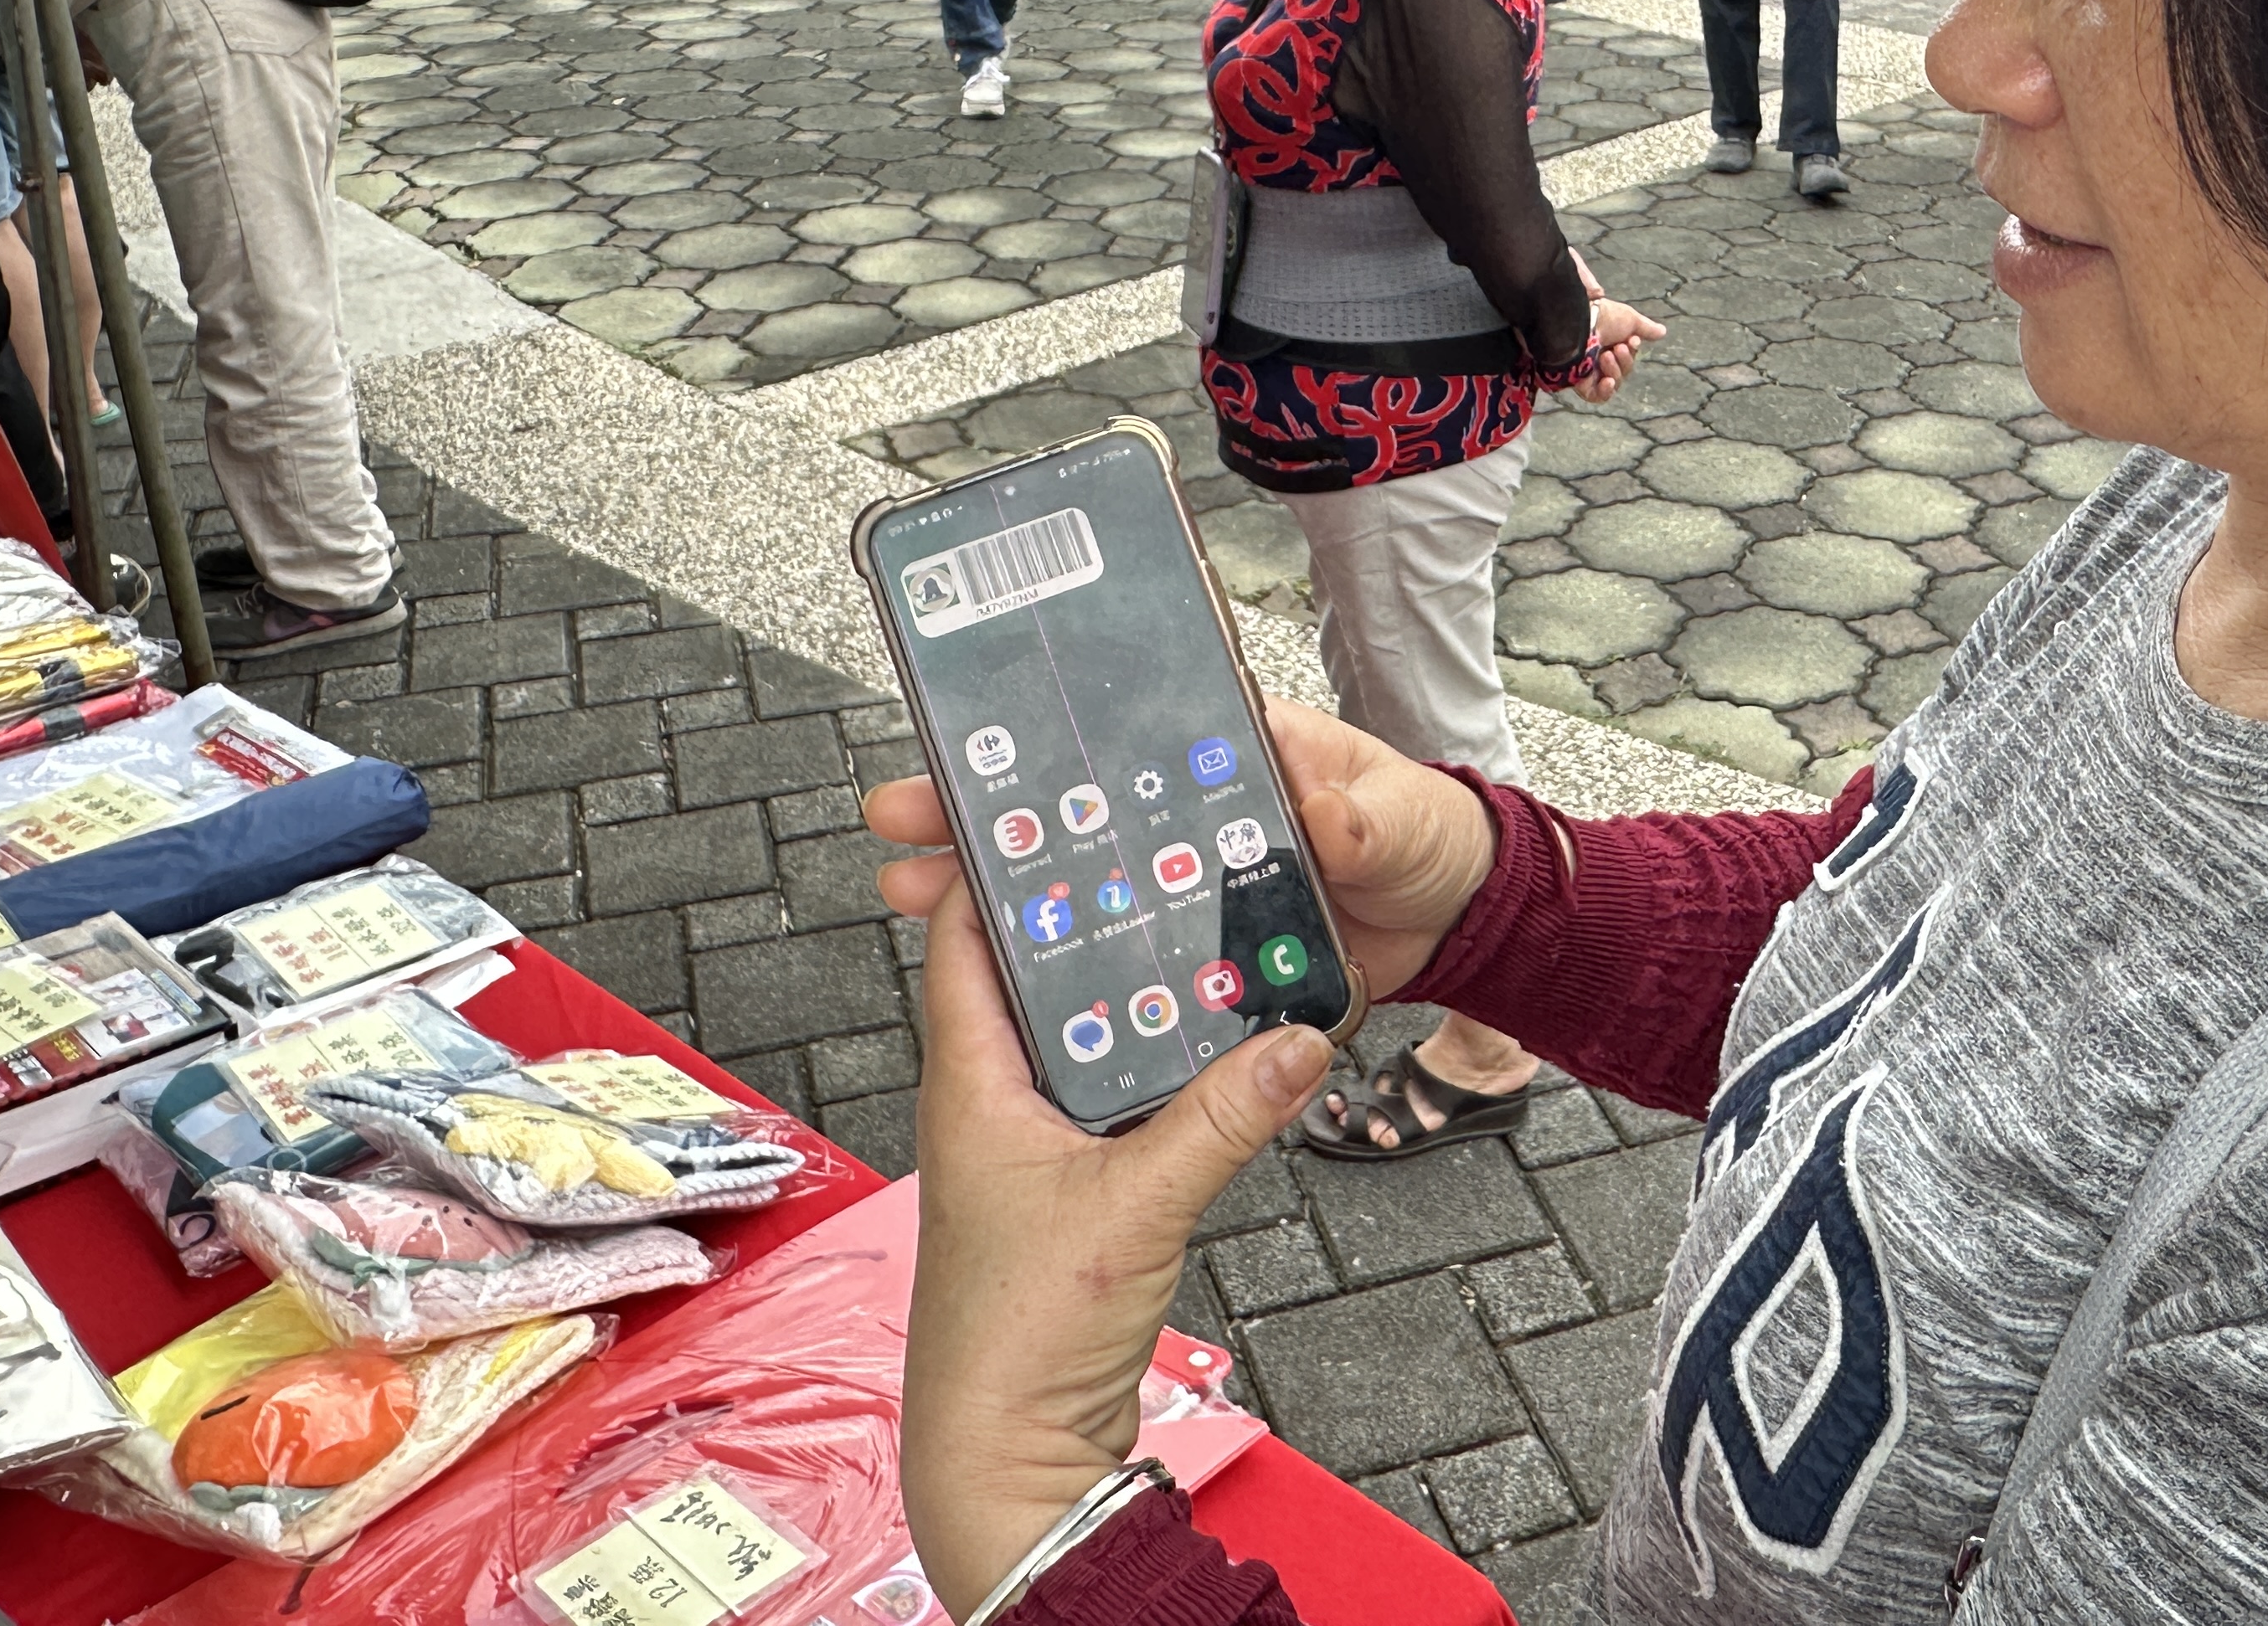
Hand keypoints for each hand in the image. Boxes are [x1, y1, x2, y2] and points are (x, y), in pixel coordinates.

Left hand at [863, 801, 1329, 1619]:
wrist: (1009, 1457)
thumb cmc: (1021, 1340)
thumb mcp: (1136, 1209)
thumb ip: (1223, 1118)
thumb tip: (1299, 1038)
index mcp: (969, 1086)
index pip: (968, 943)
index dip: (997, 870)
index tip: (1052, 809)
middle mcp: (988, 1105)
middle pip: (1034, 980)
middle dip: (1090, 919)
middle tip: (1155, 853)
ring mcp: (1027, 1150)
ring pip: (1078, 1038)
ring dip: (1130, 995)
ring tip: (1198, 933)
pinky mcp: (1068, 1191)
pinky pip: (1111, 1095)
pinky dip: (1154, 1063)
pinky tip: (1211, 1048)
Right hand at [867, 695, 1493, 1012]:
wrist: (1456, 916)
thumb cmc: (1427, 838)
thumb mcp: (1401, 817)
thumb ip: (1363, 816)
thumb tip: (1324, 813)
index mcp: (1234, 756)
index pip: (1122, 739)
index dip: (1040, 743)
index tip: (963, 747)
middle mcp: (1196, 817)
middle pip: (1073, 809)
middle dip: (979, 811)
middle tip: (898, 816)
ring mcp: (1191, 885)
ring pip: (1076, 881)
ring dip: (992, 886)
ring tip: (909, 887)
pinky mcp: (1202, 952)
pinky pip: (1120, 954)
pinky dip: (1059, 962)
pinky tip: (996, 975)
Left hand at [1573, 297, 1663, 403]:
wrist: (1580, 321)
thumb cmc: (1603, 317)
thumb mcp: (1629, 319)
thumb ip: (1645, 328)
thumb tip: (1663, 332)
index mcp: (1611, 345)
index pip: (1628, 358)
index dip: (1633, 352)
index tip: (1632, 340)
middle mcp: (1600, 360)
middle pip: (1624, 372)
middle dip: (1625, 361)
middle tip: (1618, 348)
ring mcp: (1591, 373)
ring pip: (1614, 383)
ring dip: (1615, 370)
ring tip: (1606, 356)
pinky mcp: (1581, 384)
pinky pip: (1598, 397)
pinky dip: (1606, 392)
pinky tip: (1608, 381)